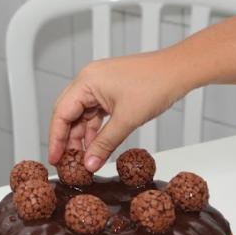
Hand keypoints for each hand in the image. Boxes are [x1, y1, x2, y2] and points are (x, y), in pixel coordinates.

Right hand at [48, 52, 182, 172]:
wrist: (180, 70)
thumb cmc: (156, 84)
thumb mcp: (127, 120)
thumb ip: (104, 144)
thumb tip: (89, 164)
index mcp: (86, 81)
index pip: (61, 113)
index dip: (56, 139)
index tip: (54, 159)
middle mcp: (88, 80)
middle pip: (68, 114)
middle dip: (66, 139)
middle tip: (66, 162)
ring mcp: (99, 85)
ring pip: (81, 115)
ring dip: (81, 136)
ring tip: (83, 158)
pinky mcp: (109, 90)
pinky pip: (94, 112)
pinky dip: (94, 129)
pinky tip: (95, 145)